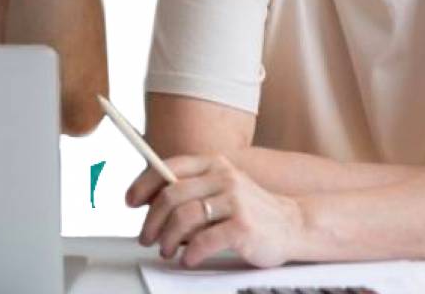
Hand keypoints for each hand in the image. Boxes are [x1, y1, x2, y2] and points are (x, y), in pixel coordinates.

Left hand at [126, 154, 308, 268]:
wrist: (294, 225)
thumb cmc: (250, 210)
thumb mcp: (221, 189)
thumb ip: (191, 191)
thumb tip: (150, 203)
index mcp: (214, 164)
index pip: (169, 167)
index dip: (143, 183)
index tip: (130, 200)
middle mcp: (224, 177)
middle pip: (171, 195)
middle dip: (151, 220)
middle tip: (146, 237)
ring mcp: (235, 201)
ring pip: (184, 218)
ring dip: (167, 239)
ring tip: (167, 251)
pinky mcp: (244, 226)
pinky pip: (205, 241)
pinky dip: (190, 254)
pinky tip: (189, 259)